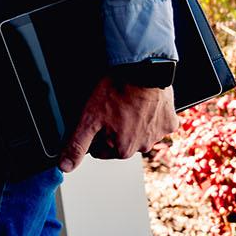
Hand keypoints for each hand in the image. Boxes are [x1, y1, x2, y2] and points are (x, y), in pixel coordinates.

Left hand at [60, 75, 177, 171]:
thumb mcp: (88, 118)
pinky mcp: (170, 122)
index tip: (96, 118)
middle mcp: (143, 147)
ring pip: (139, 133)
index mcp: (123, 150)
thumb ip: (77, 144)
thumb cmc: (116, 90)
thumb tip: (66, 166)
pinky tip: (142, 102)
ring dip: (132, 122)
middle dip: (114, 129)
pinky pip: (157, 122)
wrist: (142, 69)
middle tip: (111, 107)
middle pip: (121, 143)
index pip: (100, 150)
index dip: (95, 134)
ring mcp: (159, 134)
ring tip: (126, 103)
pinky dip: (150, 115)